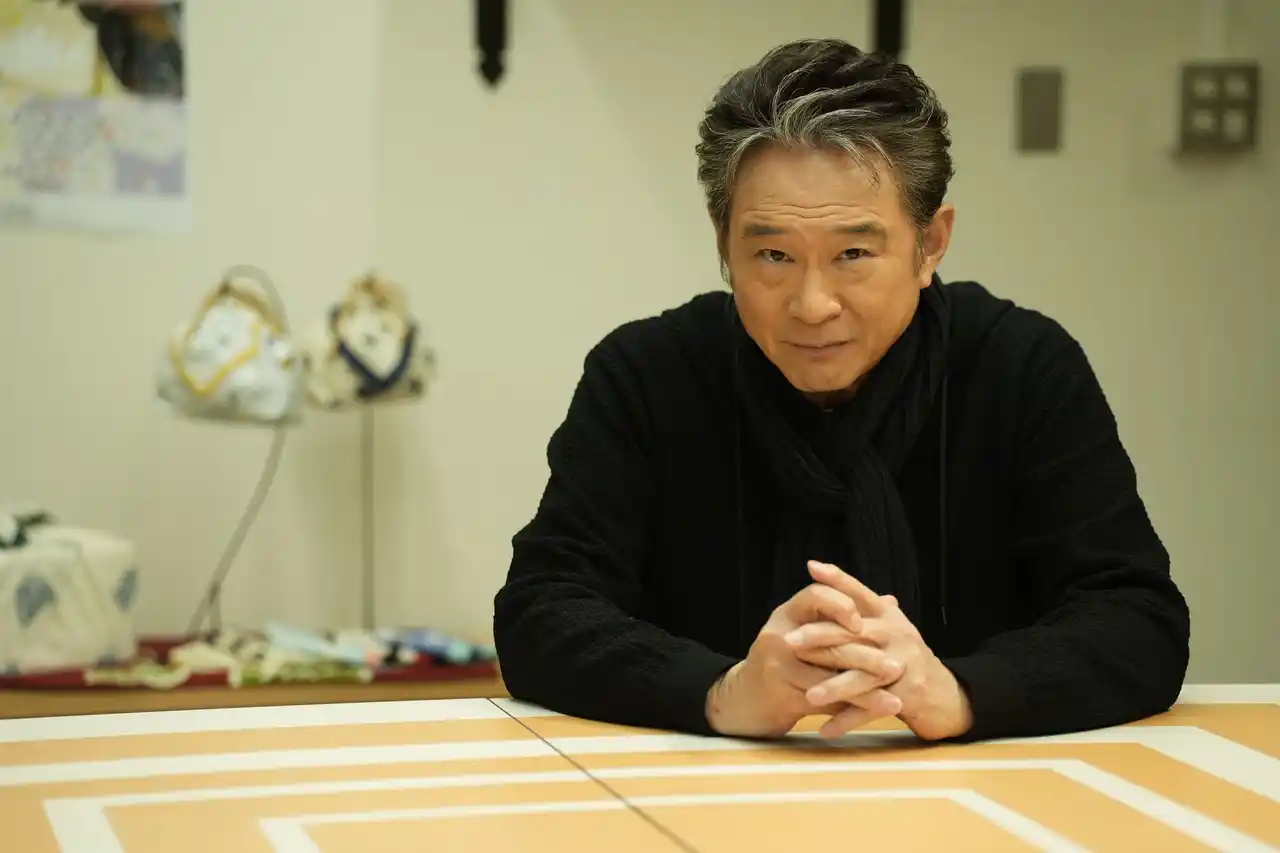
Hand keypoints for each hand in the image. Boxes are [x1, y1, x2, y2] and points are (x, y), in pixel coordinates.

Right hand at [705, 580, 904, 737]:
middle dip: (867, 655)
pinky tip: (871, 714)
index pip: (815, 596)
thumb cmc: (785, 661)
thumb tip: (890, 601)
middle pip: (827, 639)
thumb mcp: (808, 633)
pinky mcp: (780, 693)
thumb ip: (845, 618)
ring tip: (895, 701)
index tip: (862, 622)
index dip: (840, 605)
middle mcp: (779, 634)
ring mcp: (777, 665)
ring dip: (865, 689)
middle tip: (897, 666)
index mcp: (788, 613)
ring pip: (828, 675)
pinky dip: (850, 709)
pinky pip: (822, 701)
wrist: (746, 698)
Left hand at [788, 561, 973, 740]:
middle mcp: (897, 634)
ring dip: (834, 687)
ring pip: (863, 675)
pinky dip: (849, 721)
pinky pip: (873, 709)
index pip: (861, 592)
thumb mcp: (889, 629)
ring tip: (809, 695)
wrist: (946, 695)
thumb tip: (824, 583)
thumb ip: (862, 611)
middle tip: (790, 641)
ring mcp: (905, 665)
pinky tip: (827, 730)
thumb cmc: (906, 658)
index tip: (812, 567)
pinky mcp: (908, 695)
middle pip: (855, 632)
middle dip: (821, 636)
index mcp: (889, 616)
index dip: (838, 580)